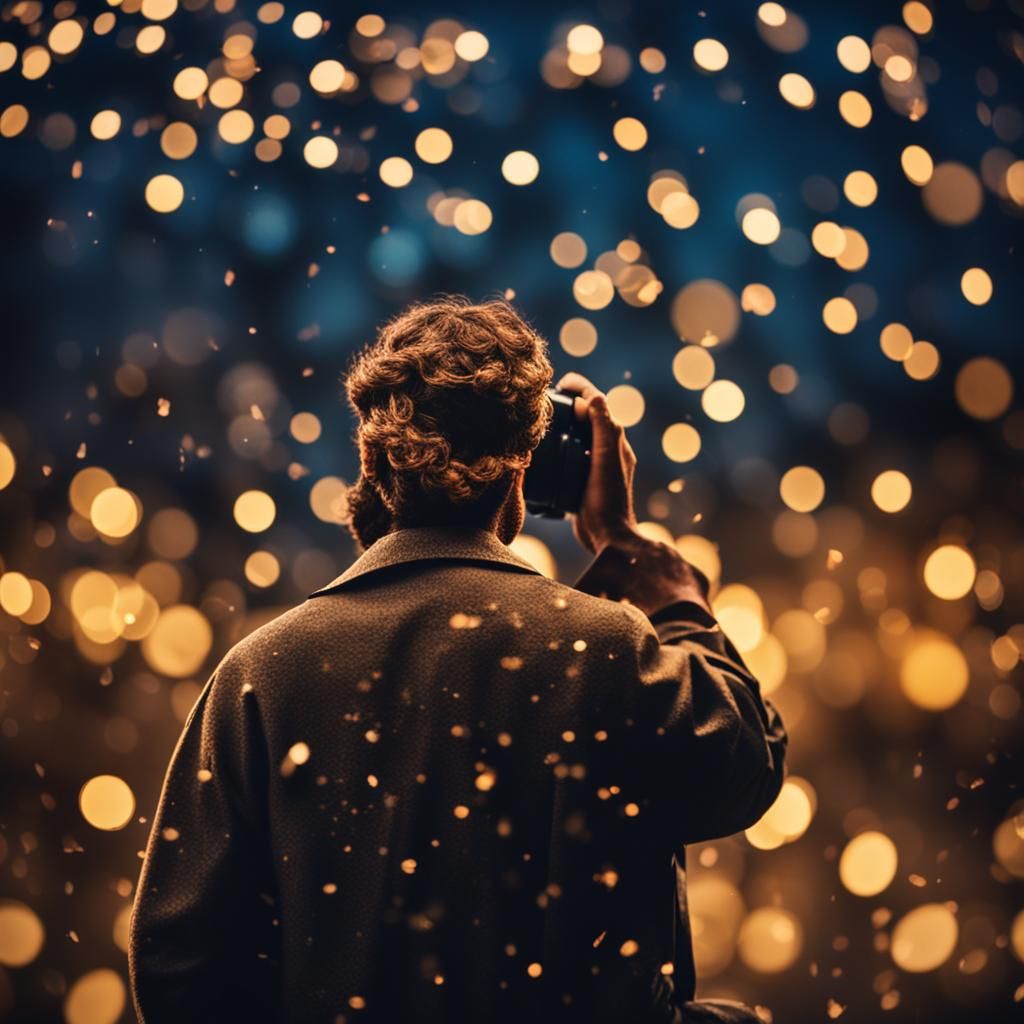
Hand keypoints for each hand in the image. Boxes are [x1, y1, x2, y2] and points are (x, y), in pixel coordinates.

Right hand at [555, 371, 638, 553]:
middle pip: (586, 417)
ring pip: (576, 437)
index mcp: (615, 440)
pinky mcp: (583, 482)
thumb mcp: (606, 458)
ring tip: (540, 421)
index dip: (580, 388)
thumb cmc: (608, 498)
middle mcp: (607, 450)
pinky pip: (570, 458)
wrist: (607, 536)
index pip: (597, 404)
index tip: (559, 382)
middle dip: (568, 404)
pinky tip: (543, 453)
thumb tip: (594, 396)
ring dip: (561, 426)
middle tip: (544, 399)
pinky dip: (558, 448)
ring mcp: (595, 466)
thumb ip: (603, 426)